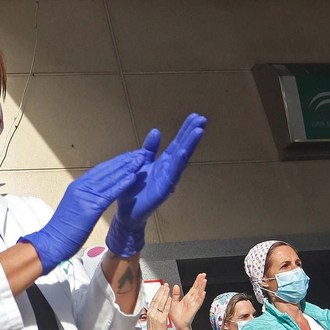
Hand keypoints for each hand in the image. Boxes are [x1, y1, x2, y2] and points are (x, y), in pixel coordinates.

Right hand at [20, 149, 149, 269]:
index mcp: (77, 187)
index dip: (115, 163)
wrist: (52, 241)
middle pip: (106, 170)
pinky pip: (110, 193)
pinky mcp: (90, 207)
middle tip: (139, 154)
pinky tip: (133, 177)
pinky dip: (122, 184)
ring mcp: (85, 196)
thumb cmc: (63, 230)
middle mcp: (81, 187)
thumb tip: (96, 197)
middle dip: (124, 161)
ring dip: (127, 168)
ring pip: (110, 178)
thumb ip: (84, 199)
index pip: (99, 171)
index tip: (128, 158)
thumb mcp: (74, 209)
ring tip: (140, 160)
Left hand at [107, 114, 207, 256]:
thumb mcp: (140, 163)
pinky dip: (179, 163)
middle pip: (183, 148)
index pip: (177, 143)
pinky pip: (172, 174)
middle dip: (192, 133)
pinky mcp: (163, 190)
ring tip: (199, 131)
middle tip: (203, 118)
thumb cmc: (133, 189)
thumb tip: (156, 131)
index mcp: (163, 163)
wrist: (126, 213)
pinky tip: (184, 151)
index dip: (186, 130)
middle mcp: (169, 170)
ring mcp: (168, 180)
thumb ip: (149, 149)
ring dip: (190, 145)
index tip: (195, 116)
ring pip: (181, 160)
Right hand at [144, 284, 171, 329]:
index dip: (157, 293)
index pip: (153, 300)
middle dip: (161, 291)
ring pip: (160, 303)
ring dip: (164, 295)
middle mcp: (152, 313)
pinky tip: (170, 298)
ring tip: (168, 289)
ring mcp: (156, 316)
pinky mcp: (161, 320)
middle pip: (156, 299)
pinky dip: (167, 303)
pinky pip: (165, 310)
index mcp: (149, 313)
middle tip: (165, 285)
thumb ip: (154, 313)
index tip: (161, 288)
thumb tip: (156, 307)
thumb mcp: (151, 320)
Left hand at [170, 273, 207, 329]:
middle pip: (197, 289)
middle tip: (204, 275)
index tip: (200, 275)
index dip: (197, 281)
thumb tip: (176, 286)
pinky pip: (198, 302)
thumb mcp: (174, 302)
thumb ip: (175, 294)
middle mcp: (191, 300)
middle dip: (201, 281)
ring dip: (202, 287)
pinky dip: (201, 297)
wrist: (179, 325)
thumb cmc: (177, 316)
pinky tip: (203, 292)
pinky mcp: (194, 309)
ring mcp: (193, 304)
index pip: (193, 288)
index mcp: (187, 298)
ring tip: (204, 280)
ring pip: (199, 294)